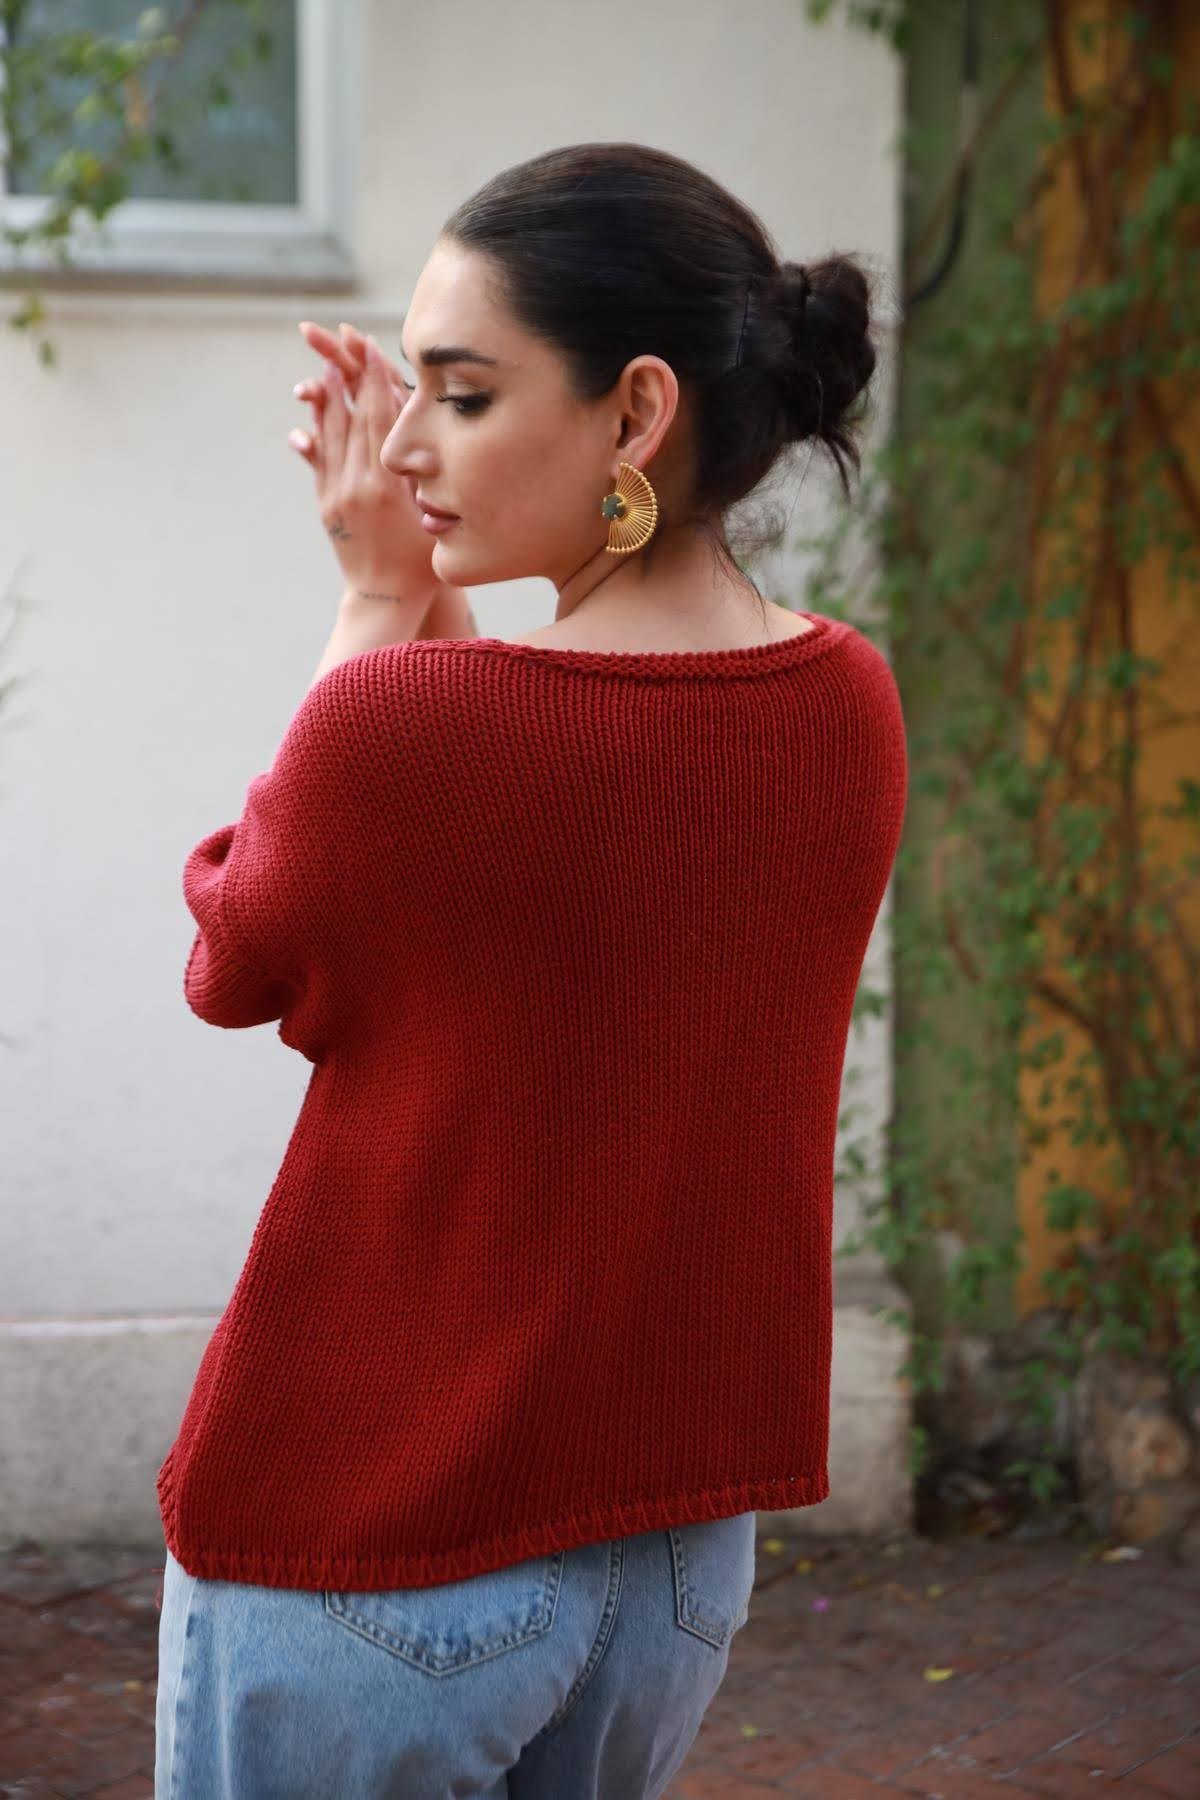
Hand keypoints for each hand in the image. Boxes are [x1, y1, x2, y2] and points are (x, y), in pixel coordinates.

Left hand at [288, 320, 434, 599]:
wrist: (383, 601)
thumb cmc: (421, 565)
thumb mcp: (433, 519)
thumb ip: (425, 480)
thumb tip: (426, 443)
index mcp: (386, 486)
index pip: (379, 420)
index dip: (374, 380)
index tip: (368, 347)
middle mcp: (355, 485)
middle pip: (350, 418)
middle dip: (347, 376)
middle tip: (339, 340)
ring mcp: (336, 494)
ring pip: (330, 434)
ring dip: (328, 397)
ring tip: (326, 365)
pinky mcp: (326, 505)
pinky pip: (318, 460)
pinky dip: (315, 431)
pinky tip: (312, 411)